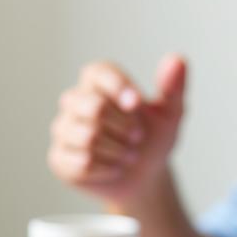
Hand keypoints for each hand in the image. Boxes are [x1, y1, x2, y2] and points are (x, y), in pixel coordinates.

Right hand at [47, 55, 186, 204]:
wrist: (145, 176)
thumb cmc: (154, 138)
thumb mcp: (171, 113)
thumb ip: (173, 86)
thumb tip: (177, 59)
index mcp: (98, 82)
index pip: (97, 72)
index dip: (118, 87)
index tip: (137, 104)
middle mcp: (75, 101)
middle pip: (93, 107)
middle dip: (125, 126)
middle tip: (138, 136)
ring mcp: (64, 130)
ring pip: (87, 137)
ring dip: (118, 150)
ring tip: (129, 154)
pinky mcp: (59, 159)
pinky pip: (81, 163)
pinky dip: (108, 169)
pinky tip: (114, 168)